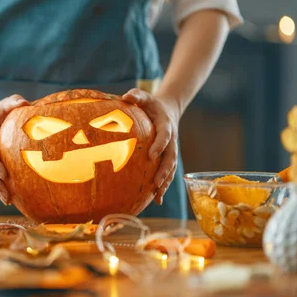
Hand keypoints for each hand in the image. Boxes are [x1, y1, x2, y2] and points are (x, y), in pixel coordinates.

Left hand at [122, 89, 181, 204]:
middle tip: (155, 182)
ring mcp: (171, 151)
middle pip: (170, 158)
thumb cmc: (150, 104)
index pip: (164, 136)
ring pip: (170, 169)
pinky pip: (167, 174)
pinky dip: (163, 186)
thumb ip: (136, 95)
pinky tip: (156, 200)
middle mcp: (171, 140)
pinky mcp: (167, 158)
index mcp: (166, 126)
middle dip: (164, 171)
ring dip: (165, 183)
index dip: (159, 146)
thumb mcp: (144, 96)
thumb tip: (125, 96)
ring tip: (157, 196)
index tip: (150, 155)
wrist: (166, 110)